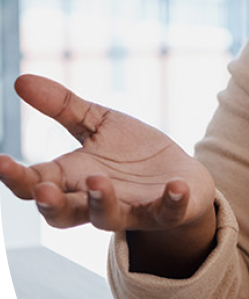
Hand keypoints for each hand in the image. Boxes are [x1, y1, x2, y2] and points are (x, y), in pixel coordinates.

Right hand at [0, 74, 214, 234]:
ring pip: (107, 218)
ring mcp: (130, 209)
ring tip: (100, 181)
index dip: (16, 176)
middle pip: (62, 213)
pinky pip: (167, 212)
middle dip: (51, 204)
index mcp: (72, 179)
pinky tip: (175, 186)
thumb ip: (63, 107)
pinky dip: (171, 202)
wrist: (180, 178)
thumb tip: (20, 80)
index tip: (1, 161)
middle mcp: (94, 201)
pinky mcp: (166, 211)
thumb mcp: (98, 124)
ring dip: (102, 202)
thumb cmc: (133, 153)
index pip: (34, 184)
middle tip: (42, 190)